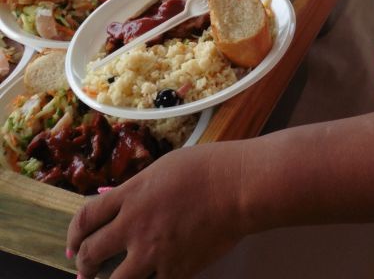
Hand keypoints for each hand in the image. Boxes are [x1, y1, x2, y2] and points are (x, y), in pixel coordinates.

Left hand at [67, 142, 250, 278]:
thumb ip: (138, 189)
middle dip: (84, 264)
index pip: (86, 218)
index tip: (73, 244)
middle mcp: (135, 225)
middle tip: (85, 267)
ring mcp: (154, 251)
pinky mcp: (175, 271)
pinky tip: (151, 278)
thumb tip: (116, 201)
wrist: (239, 186)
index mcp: (132, 194)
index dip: (73, 235)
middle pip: (92, 252)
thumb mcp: (164, 168)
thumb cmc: (207, 168)